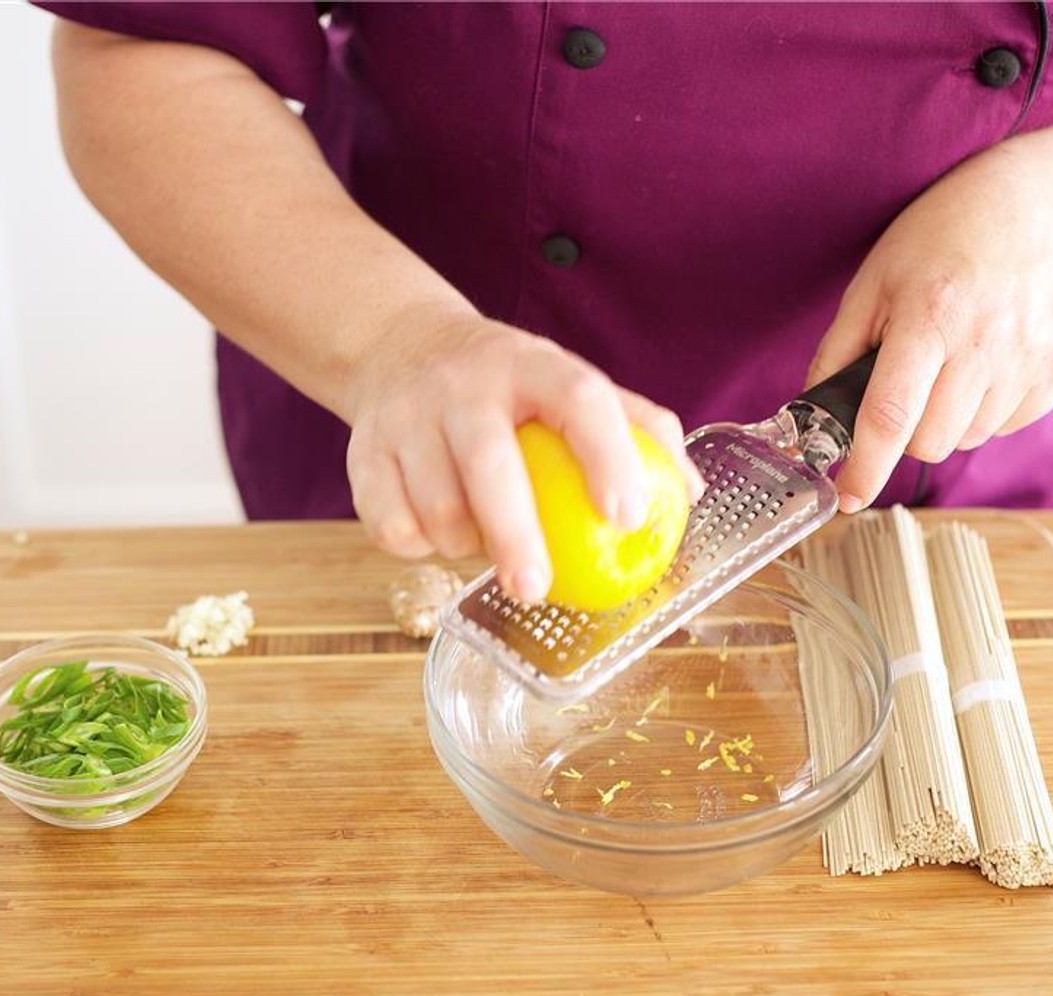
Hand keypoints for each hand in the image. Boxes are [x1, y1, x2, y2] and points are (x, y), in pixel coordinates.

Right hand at [343, 309, 699, 600]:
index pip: (579, 398)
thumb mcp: (565, 380)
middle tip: (537, 592)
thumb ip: (633, 428)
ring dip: (463, 546)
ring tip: (483, 544)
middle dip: (514, 534)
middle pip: (488, 462)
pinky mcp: (362, 451)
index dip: (608, 456)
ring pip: (434, 506)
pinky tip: (436, 535)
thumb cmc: (507, 384)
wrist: (398, 346)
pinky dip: (418, 547)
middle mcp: (464, 385)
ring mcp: (406, 416)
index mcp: (530, 364)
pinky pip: (388, 525)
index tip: (628, 516)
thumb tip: (690, 494)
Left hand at [808, 141, 1052, 510]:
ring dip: (946, 419)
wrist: (1035, 203)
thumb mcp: (872, 283)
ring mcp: (1030, 357)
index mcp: (928, 318)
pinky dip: (985, 410)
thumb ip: (837, 352)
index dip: (865, 466)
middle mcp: (985, 342)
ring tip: (948, 363)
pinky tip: (983, 361)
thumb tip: (807, 416)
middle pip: (930, 442)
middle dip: (904, 431)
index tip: (848, 497)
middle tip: (905, 386)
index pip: (889, 415)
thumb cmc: (940, 238)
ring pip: (967, 438)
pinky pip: (1006, 425)